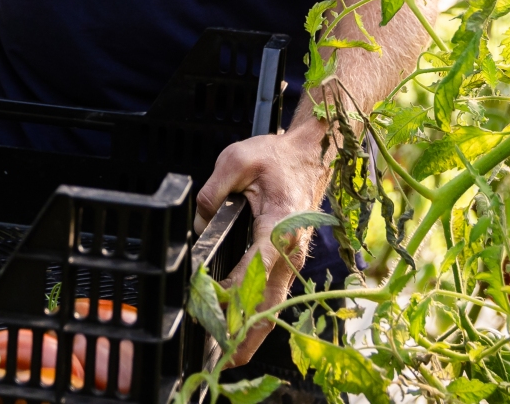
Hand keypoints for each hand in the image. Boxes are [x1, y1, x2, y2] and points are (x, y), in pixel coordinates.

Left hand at [195, 123, 330, 365]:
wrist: (311, 155)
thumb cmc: (276, 157)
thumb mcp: (237, 159)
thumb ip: (213, 191)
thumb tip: (198, 224)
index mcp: (278, 223)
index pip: (256, 265)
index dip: (235, 292)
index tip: (214, 309)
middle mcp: (290, 249)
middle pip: (269, 301)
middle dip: (243, 330)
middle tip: (217, 352)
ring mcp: (292, 261)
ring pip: (274, 306)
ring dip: (250, 332)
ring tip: (224, 354)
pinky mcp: (289, 264)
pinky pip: (274, 298)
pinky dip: (256, 319)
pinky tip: (236, 332)